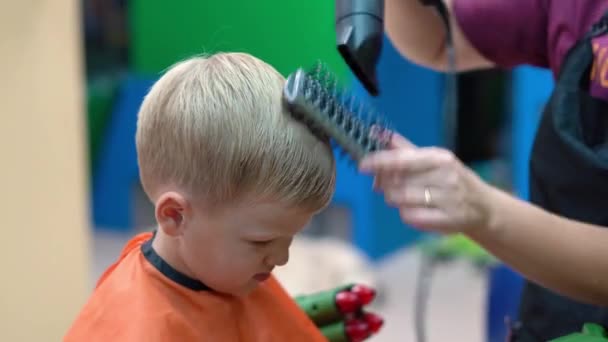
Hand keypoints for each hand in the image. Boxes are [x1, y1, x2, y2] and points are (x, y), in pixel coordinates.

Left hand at [358, 133, 492, 234]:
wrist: (483, 207)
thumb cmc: (451, 179)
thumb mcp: (432, 159)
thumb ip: (404, 148)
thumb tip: (378, 132)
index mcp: (439, 158)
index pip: (402, 159)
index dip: (379, 162)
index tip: (362, 165)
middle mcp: (446, 176)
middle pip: (398, 181)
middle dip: (384, 184)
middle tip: (381, 185)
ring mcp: (448, 199)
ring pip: (402, 200)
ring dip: (394, 199)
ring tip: (401, 197)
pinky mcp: (448, 220)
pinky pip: (411, 217)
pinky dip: (406, 214)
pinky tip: (413, 209)